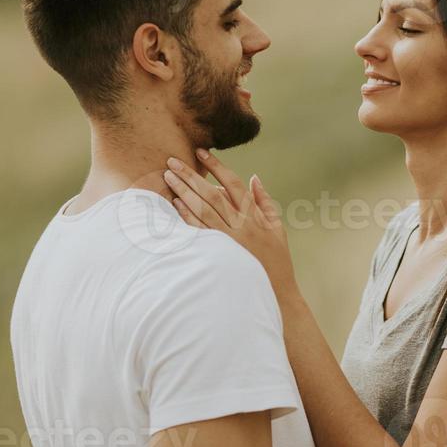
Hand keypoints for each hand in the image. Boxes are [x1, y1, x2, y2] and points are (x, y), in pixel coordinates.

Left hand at [164, 151, 294, 293]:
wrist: (276, 294)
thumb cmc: (277, 260)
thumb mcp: (277, 228)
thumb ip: (265, 202)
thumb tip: (254, 177)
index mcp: (254, 216)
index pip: (233, 183)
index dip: (216, 166)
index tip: (201, 152)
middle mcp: (240, 226)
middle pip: (211, 194)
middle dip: (191, 175)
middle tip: (172, 161)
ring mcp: (228, 240)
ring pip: (202, 210)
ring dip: (183, 192)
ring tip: (168, 177)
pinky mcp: (218, 254)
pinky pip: (198, 232)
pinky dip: (186, 216)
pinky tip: (174, 204)